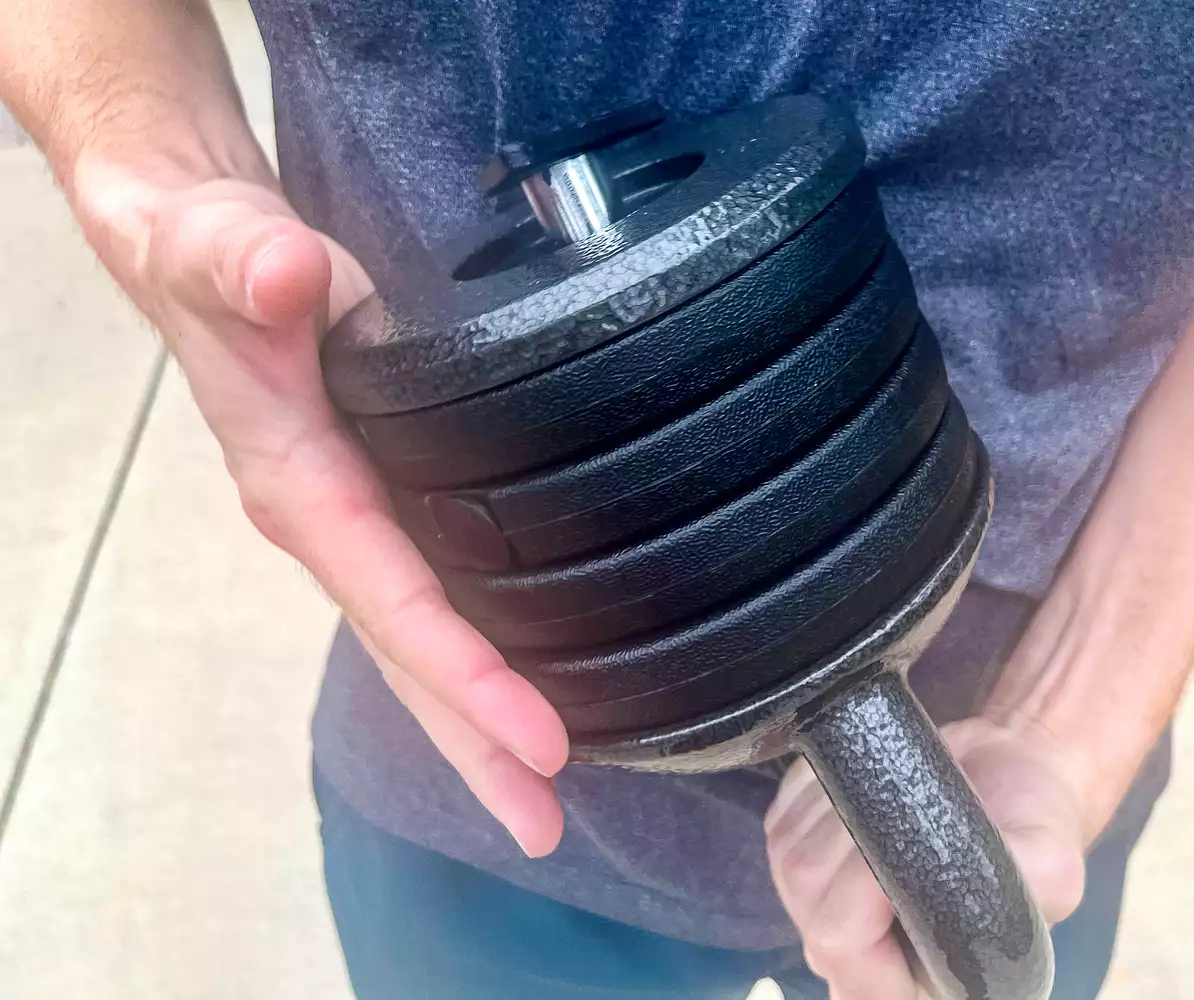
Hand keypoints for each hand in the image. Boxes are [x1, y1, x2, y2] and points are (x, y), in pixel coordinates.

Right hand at [79, 168, 569, 855]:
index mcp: (302, 490)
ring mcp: (357, 523)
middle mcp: (332, 527)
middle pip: (411, 660)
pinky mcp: (383, 502)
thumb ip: (249, 265)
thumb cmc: (210, 256)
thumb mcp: (222, 249)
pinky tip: (525, 683)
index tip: (540, 741)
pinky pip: (436, 599)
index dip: (468, 675)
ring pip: (426, 642)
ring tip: (548, 790)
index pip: (398, 601)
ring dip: (482, 720)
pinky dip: (479, 653)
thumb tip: (285, 277)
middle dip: (476, 749)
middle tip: (545, 825)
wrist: (192, 247)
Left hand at [765, 717, 1087, 999]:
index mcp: (919, 979)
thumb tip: (1003, 873)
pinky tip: (868, 782)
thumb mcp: (1053, 861)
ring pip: (792, 861)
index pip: (846, 952)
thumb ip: (1031, 878)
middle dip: (856, 842)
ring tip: (898, 793)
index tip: (906, 840)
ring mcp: (817, 909)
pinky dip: (819, 789)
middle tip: (907, 805)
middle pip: (812, 903)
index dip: (864, 894)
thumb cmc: (1032, 828)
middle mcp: (859, 958)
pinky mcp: (797, 854)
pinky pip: (784, 823)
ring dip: (840, 811)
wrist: (1008, 778)